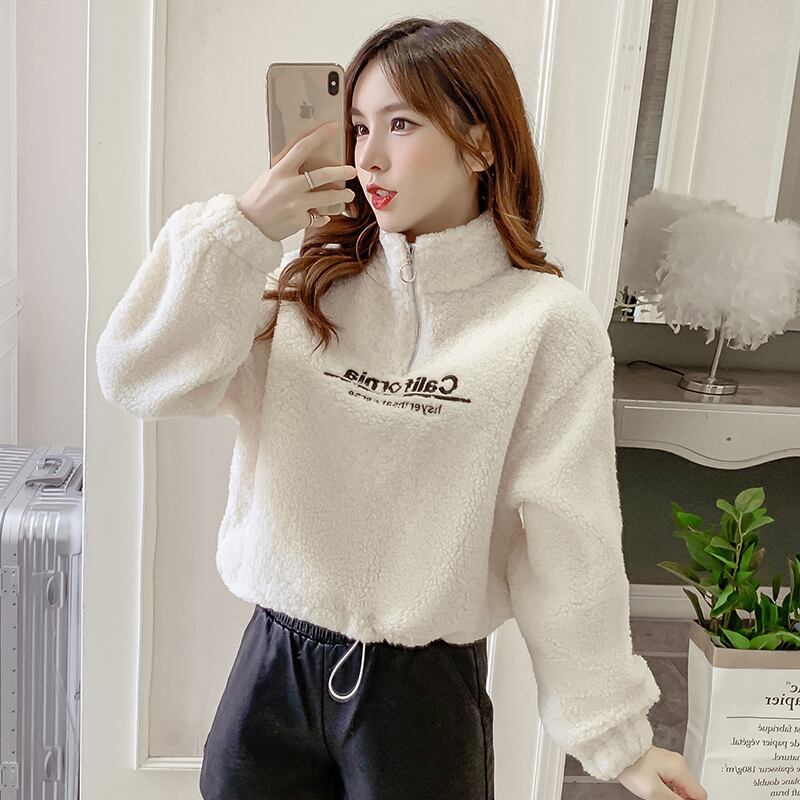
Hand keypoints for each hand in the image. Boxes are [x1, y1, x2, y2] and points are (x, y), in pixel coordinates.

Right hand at [237, 120, 356, 241]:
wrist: (249, 225)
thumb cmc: (259, 199)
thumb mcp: (270, 178)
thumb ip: (288, 171)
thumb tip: (308, 163)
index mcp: (280, 171)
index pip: (302, 148)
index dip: (319, 136)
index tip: (333, 127)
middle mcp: (289, 187)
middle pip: (323, 175)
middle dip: (342, 172)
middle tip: (352, 171)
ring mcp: (296, 205)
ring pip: (327, 198)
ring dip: (341, 195)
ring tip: (349, 195)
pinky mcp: (300, 221)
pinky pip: (317, 217)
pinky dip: (320, 217)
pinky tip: (322, 216)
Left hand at [616, 745, 707, 798]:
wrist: (615, 750)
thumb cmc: (631, 766)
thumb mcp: (654, 791)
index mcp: (680, 768)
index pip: (700, 795)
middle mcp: (678, 762)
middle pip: (690, 790)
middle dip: (680, 799)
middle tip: (661, 798)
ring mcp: (670, 761)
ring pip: (680, 786)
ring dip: (673, 794)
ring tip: (655, 793)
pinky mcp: (661, 762)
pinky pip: (671, 780)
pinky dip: (667, 788)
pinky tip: (653, 788)